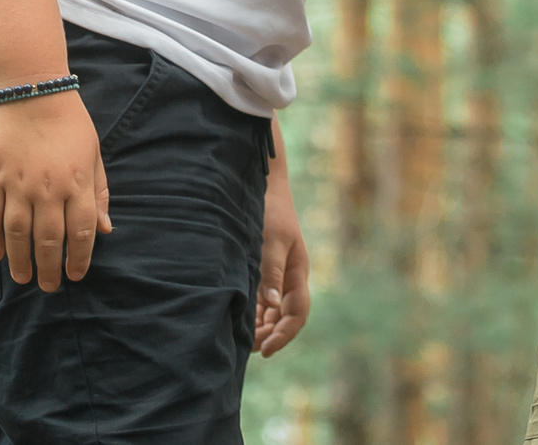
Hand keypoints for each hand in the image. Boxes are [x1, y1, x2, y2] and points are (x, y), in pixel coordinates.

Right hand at [0, 90, 110, 290]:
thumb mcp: (93, 153)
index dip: (78, 259)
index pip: (81, 233)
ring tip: (22, 278)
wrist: (31, 89)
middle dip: (49, 268)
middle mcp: (48, 188)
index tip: (75, 275)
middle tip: (48, 285)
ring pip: (17, 234)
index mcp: (77, 183)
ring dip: (20, 261)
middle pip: (48, 240)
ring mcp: (17, 184)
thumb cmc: (69, 122)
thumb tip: (106, 230)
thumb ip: (99, 193)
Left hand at [255, 159, 311, 354]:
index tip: (266, 349)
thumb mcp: (272, 239)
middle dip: (271, 335)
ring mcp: (277, 276)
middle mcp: (289, 278)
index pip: (297, 313)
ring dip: (262, 328)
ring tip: (243, 341)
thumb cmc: (270, 211)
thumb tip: (272, 304)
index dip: (284, 334)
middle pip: (286, 317)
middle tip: (250, 349)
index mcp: (297, 272)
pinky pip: (262, 302)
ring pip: (273, 313)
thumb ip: (271, 271)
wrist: (263, 188)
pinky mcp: (263, 272)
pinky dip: (254, 315)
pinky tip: (241, 322)